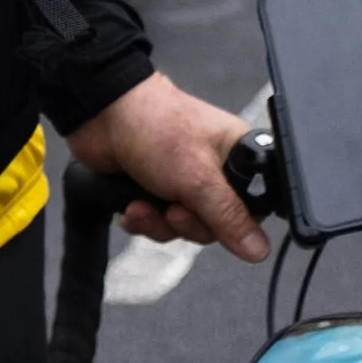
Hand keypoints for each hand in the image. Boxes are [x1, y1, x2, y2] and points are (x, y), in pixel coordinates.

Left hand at [67, 71, 267, 262]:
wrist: (102, 114)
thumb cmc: (156, 126)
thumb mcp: (198, 178)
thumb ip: (229, 216)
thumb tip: (259, 249)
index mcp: (237, 157)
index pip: (255, 206)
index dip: (237, 223)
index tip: (216, 223)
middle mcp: (214, 170)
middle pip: (216, 225)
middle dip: (188, 224)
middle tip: (174, 208)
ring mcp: (183, 181)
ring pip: (183, 227)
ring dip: (159, 223)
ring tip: (144, 205)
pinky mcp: (155, 190)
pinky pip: (157, 223)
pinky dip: (142, 220)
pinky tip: (131, 205)